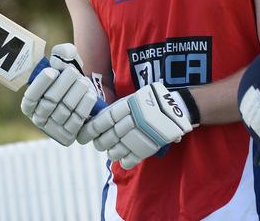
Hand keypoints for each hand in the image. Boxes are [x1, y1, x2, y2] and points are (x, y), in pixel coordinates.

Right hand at [21, 44, 97, 145]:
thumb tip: (64, 52)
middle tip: (73, 72)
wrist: (82, 98)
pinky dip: (84, 105)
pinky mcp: (69, 135)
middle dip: (63, 85)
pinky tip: (89, 94)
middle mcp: (38, 118)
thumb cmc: (68, 78)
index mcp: (29, 104)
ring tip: (83, 82)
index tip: (52, 71)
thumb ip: (62, 53)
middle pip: (50, 101)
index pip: (31, 97)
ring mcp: (54, 129)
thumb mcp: (63, 63)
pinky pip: (77, 120)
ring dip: (76, 93)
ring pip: (65, 109)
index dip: (41, 84)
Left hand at [77, 82, 192, 168]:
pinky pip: (131, 158)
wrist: (177, 106)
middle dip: (100, 143)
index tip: (82, 136)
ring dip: (112, 152)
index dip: (90, 130)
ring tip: (112, 150)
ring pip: (117, 150)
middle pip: (107, 138)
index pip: (102, 121)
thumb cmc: (152, 101)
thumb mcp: (133, 99)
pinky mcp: (149, 146)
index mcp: (126, 106)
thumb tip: (97, 120)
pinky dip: (125, 161)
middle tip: (99, 143)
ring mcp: (141, 134)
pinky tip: (124, 159)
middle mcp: (132, 120)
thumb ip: (117, 110)